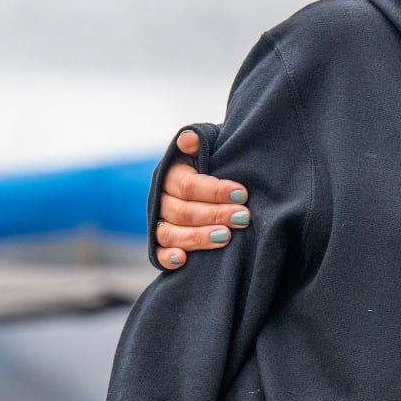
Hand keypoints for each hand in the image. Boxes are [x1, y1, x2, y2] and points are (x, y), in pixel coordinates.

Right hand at [155, 130, 251, 269]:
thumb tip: (189, 140)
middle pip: (181, 211)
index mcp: (171, 174)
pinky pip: (158, 254)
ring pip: (170, 233)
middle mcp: (161, 199)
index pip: (187, 185)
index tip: (242, 193)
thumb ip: (201, 141)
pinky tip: (183, 260)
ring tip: (225, 238)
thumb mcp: (212, 145)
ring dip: (198, 237)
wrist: (219, 178)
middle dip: (213, 214)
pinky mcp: (161, 244)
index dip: (214, 190)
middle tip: (242, 217)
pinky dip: (168, 258)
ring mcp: (160, 222)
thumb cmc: (217, 161)